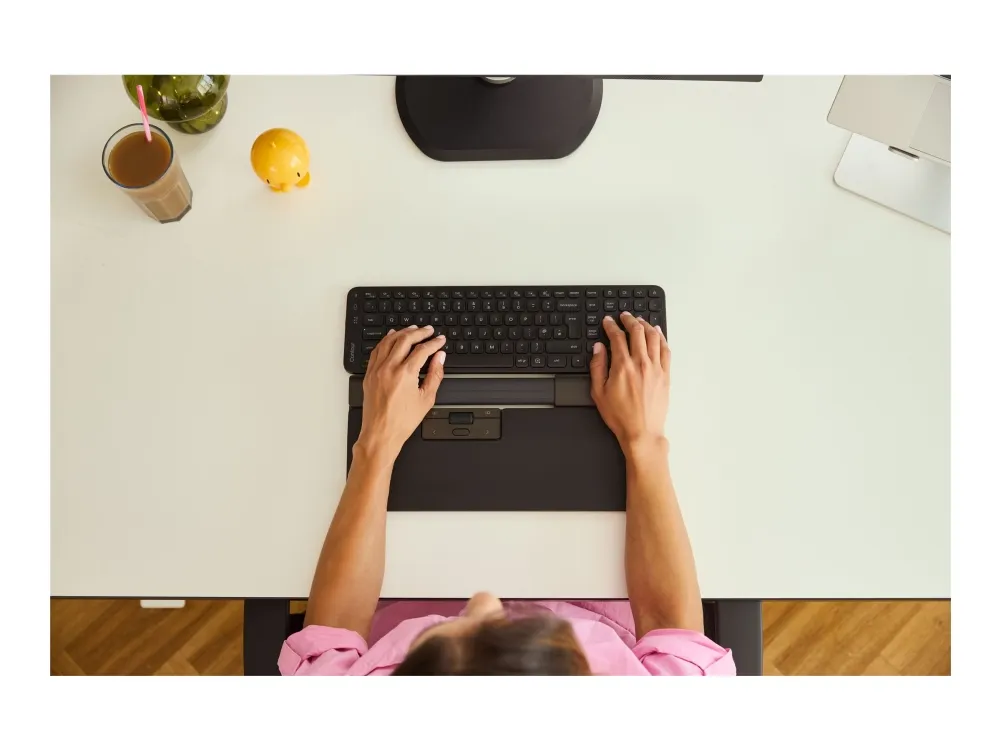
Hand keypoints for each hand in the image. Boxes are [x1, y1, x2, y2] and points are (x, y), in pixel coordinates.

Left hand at [356, 325, 445, 462]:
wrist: (380, 433)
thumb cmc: (401, 421)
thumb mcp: (426, 399)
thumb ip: (435, 375)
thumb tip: (440, 358)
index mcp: (405, 374)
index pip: (422, 350)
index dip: (434, 343)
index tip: (440, 340)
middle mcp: (389, 368)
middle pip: (405, 340)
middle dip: (419, 332)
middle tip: (429, 330)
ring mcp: (377, 370)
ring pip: (389, 341)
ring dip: (402, 332)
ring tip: (413, 329)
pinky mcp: (369, 374)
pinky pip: (377, 350)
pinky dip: (386, 341)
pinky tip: (392, 338)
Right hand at [589, 312, 669, 456]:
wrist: (641, 432)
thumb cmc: (620, 416)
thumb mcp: (598, 392)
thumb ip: (597, 366)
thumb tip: (598, 348)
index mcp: (622, 366)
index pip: (617, 337)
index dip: (611, 326)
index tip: (608, 322)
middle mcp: (641, 363)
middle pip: (637, 332)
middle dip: (629, 320)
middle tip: (624, 316)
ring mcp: (655, 368)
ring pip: (653, 337)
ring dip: (645, 325)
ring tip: (639, 321)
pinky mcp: (665, 375)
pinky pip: (665, 349)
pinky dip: (661, 337)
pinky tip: (657, 333)